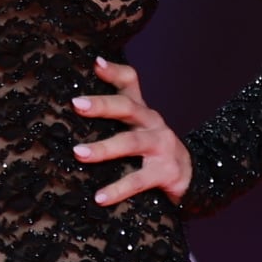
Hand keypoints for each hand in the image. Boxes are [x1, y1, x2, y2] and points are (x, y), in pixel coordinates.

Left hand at [74, 56, 190, 206]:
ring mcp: (162, 146)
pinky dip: (118, 189)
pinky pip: (138, 180)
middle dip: (102, 104)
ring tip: (78, 154)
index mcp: (141, 111)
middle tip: (76, 104)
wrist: (192, 176)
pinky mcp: (167, 172)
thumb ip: (112, 119)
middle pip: (128, 107)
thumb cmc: (151, 151)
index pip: (130, 82)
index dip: (114, 71)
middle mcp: (152, 123)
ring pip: (131, 143)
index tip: (94, 63)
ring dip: (104, 148)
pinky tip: (99, 197)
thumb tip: (69, 109)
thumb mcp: (136, 129)